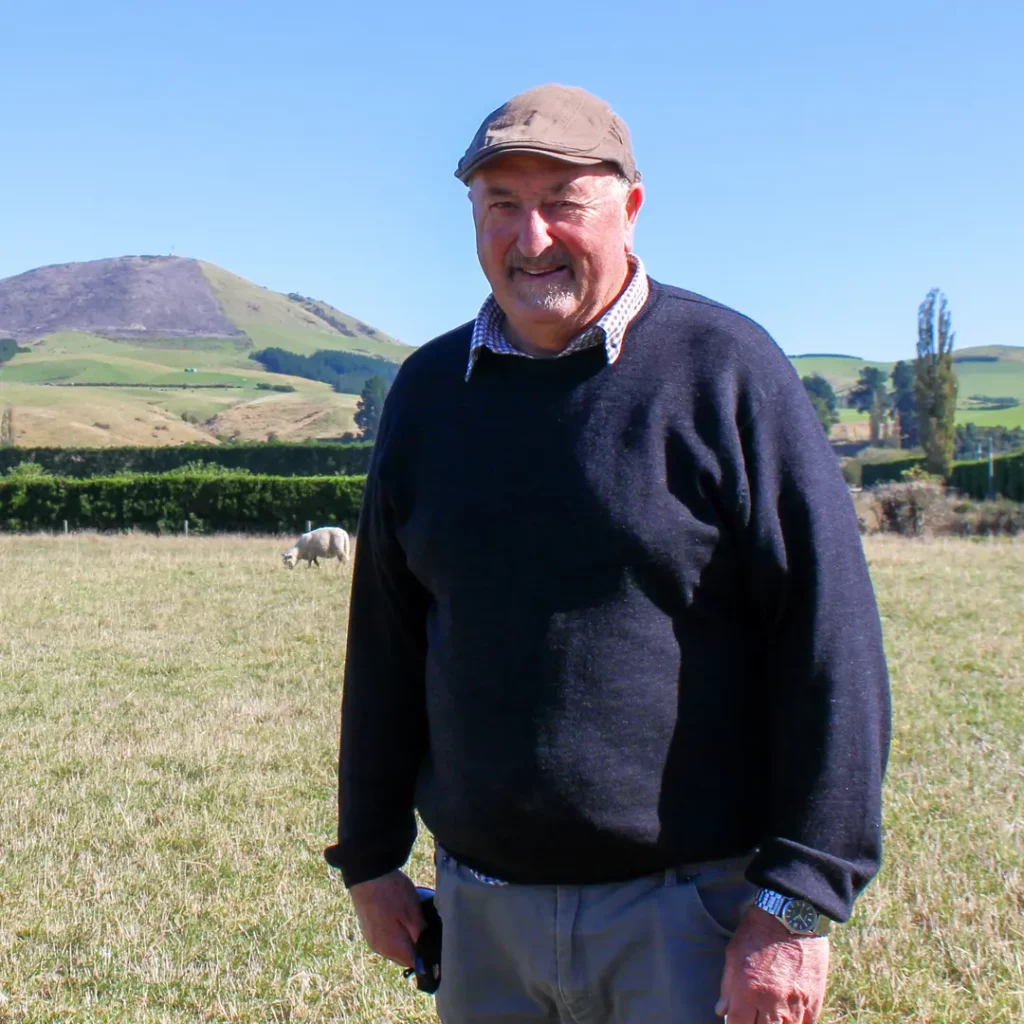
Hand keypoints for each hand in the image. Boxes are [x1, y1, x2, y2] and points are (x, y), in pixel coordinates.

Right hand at [349, 869, 425, 968]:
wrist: (367, 873)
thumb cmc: (391, 892)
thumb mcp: (413, 912)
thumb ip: (422, 935)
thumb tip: (430, 952)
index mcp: (392, 948)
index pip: (415, 963)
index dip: (428, 955)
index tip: (435, 941)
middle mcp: (380, 949)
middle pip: (405, 956)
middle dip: (416, 946)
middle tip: (425, 925)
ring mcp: (372, 939)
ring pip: (395, 947)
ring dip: (405, 939)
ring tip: (413, 919)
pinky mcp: (368, 930)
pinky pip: (386, 939)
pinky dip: (395, 932)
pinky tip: (398, 916)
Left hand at [715, 907, 829, 1022]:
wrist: (791, 918)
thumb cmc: (758, 932)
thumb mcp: (733, 953)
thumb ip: (727, 985)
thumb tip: (722, 1011)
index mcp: (747, 991)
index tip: (736, 1020)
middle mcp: (771, 1003)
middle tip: (754, 1017)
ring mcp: (795, 1005)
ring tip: (771, 1017)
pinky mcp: (814, 1002)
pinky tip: (788, 1019)